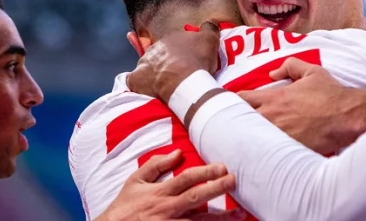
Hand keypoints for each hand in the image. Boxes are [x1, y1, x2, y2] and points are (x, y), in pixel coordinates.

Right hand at [96, 150, 244, 220]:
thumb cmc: (125, 206)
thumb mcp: (135, 181)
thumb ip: (156, 165)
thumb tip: (177, 152)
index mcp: (160, 193)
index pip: (186, 179)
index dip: (205, 172)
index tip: (223, 167)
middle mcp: (167, 209)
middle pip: (196, 198)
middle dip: (216, 189)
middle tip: (234, 182)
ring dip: (221, 219)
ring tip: (241, 214)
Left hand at [127, 21, 220, 102]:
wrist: (183, 82)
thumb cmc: (197, 60)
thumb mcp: (210, 40)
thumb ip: (209, 28)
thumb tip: (210, 21)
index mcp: (170, 38)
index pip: (175, 43)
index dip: (182, 52)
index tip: (188, 60)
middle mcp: (154, 48)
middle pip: (160, 55)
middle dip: (166, 62)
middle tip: (177, 74)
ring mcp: (143, 63)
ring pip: (147, 67)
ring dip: (154, 73)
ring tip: (165, 85)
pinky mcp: (136, 80)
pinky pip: (135, 82)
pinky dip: (140, 86)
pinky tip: (147, 91)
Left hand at [237, 58, 365, 154]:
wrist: (347, 117)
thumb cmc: (331, 94)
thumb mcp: (312, 72)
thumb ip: (289, 66)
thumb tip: (272, 73)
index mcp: (274, 98)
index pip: (241, 99)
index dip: (233, 101)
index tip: (232, 104)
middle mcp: (271, 116)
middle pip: (239, 120)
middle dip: (235, 121)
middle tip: (234, 123)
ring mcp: (278, 135)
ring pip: (250, 138)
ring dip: (247, 137)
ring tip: (245, 139)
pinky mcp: (287, 150)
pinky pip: (267, 152)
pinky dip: (262, 152)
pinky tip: (261, 153)